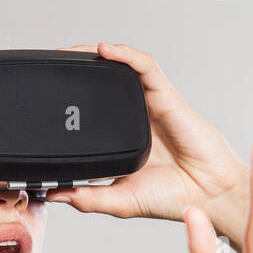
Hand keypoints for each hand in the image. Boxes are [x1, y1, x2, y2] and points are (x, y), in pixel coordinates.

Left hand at [43, 42, 245, 222]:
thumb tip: (52, 193)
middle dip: (75, 70)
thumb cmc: (174, 197)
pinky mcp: (167, 97)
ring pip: (120, 68)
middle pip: (102, 83)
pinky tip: (105, 50)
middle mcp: (135, 118)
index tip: (43, 98)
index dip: (69, 101)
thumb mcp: (119, 201)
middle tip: (50, 67)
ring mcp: (150, 105)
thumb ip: (87, 197)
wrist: (208, 195)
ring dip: (94, 55)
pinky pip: (144, 66)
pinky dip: (125, 54)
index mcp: (122, 140)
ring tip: (69, 52)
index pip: (91, 112)